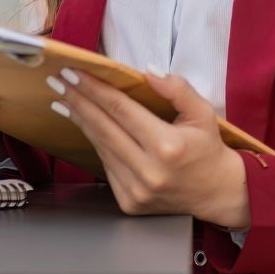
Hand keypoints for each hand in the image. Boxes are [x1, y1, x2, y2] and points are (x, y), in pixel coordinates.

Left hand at [53, 67, 249, 228]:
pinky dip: (96, 143)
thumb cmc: (208, 149)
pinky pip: (106, 165)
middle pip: (102, 127)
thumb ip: (177, 89)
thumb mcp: (202, 113)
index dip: (93, 89)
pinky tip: (87, 126)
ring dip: (80, 121)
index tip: (72, 72)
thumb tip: (148, 71)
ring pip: (101, 146)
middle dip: (77, 101)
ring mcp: (137, 189)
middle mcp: (149, 171)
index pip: (120, 110)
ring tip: (64, 100)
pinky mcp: (129, 202)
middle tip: (57, 81)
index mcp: (167, 146)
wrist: (218, 193)